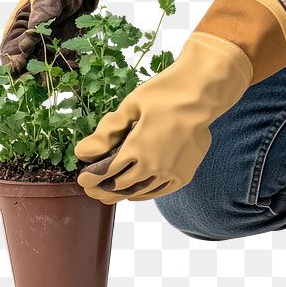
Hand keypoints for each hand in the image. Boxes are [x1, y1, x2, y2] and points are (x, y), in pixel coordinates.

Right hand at [0, 0, 151, 75]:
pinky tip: (78, 78)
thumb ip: (45, 8)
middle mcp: (32, 40)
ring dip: (54, 76)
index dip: (12, 59)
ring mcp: (50, 46)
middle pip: (26, 64)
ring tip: (65, 82)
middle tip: (44, 80)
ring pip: (47, 68)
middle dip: (33, 74)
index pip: (10, 49)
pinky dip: (71, 72)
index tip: (20, 64)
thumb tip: (33, 28)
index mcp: (21, 25)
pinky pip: (66, 64)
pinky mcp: (67, 48)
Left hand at [74, 0, 285, 203]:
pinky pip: (160, 192)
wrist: (203, 93)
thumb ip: (107, 131)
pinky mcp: (184, 174)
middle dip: (103, 189)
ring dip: (122, 193)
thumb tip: (82, 152)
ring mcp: (170, 173)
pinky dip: (145, 193)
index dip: (91, 179)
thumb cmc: (166, 93)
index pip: (106, 173)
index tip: (82, 179)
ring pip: (140, 192)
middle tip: (93, 188)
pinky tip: (137, 191)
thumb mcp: (131, 105)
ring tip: (111, 192)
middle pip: (120, 187)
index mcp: (136, 149)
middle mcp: (153, 166)